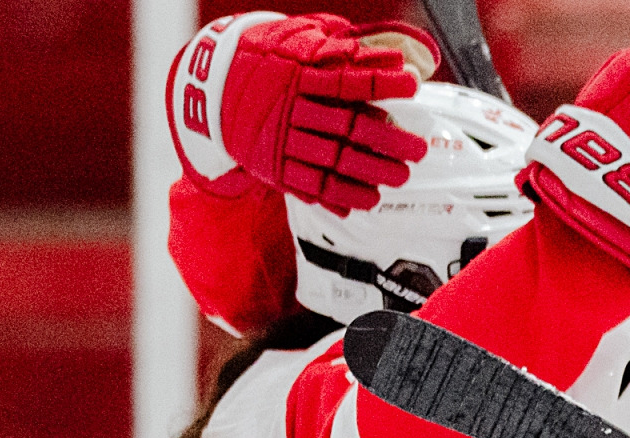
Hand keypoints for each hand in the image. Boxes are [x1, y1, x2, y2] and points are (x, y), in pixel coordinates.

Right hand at [169, 12, 437, 213]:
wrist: (212, 91)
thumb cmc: (268, 65)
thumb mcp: (295, 45)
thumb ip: (338, 50)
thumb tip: (390, 56)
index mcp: (295, 76)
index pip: (344, 81)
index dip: (380, 83)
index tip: (411, 85)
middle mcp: (288, 110)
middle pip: (346, 128)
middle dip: (387, 141)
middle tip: (417, 150)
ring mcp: (280, 143)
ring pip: (331, 162)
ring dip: (370, 173)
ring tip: (398, 177)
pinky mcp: (274, 168)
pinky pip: (310, 187)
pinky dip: (339, 196)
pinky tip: (365, 201)